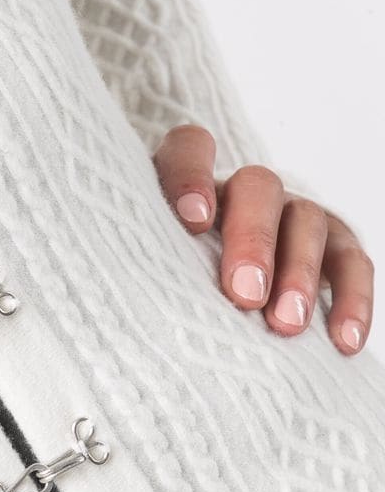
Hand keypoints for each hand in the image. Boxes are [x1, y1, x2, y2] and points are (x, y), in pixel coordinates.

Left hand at [154, 125, 373, 354]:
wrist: (210, 310)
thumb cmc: (165, 287)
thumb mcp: (147, 271)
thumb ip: (143, 270)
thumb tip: (138, 309)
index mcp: (189, 186)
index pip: (189, 149)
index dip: (190, 176)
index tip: (193, 222)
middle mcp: (242, 191)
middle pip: (258, 187)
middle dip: (253, 239)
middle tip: (245, 293)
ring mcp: (291, 214)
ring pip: (307, 221)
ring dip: (300, 274)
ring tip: (286, 324)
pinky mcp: (331, 246)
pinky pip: (352, 262)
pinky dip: (351, 300)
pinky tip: (342, 341)